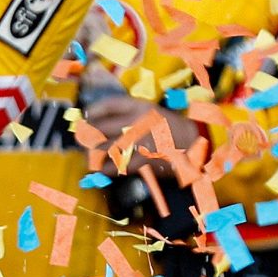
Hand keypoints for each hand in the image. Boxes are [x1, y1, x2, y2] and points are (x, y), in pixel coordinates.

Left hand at [82, 92, 201, 174]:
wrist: (195, 145)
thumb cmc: (170, 128)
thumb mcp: (151, 113)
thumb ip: (129, 115)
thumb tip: (100, 121)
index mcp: (140, 108)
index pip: (109, 105)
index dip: (93, 111)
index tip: (85, 117)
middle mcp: (137, 122)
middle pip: (102, 127)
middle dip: (88, 135)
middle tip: (82, 141)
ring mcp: (139, 142)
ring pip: (105, 148)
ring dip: (94, 154)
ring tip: (90, 158)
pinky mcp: (143, 160)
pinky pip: (117, 166)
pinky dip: (106, 170)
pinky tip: (102, 171)